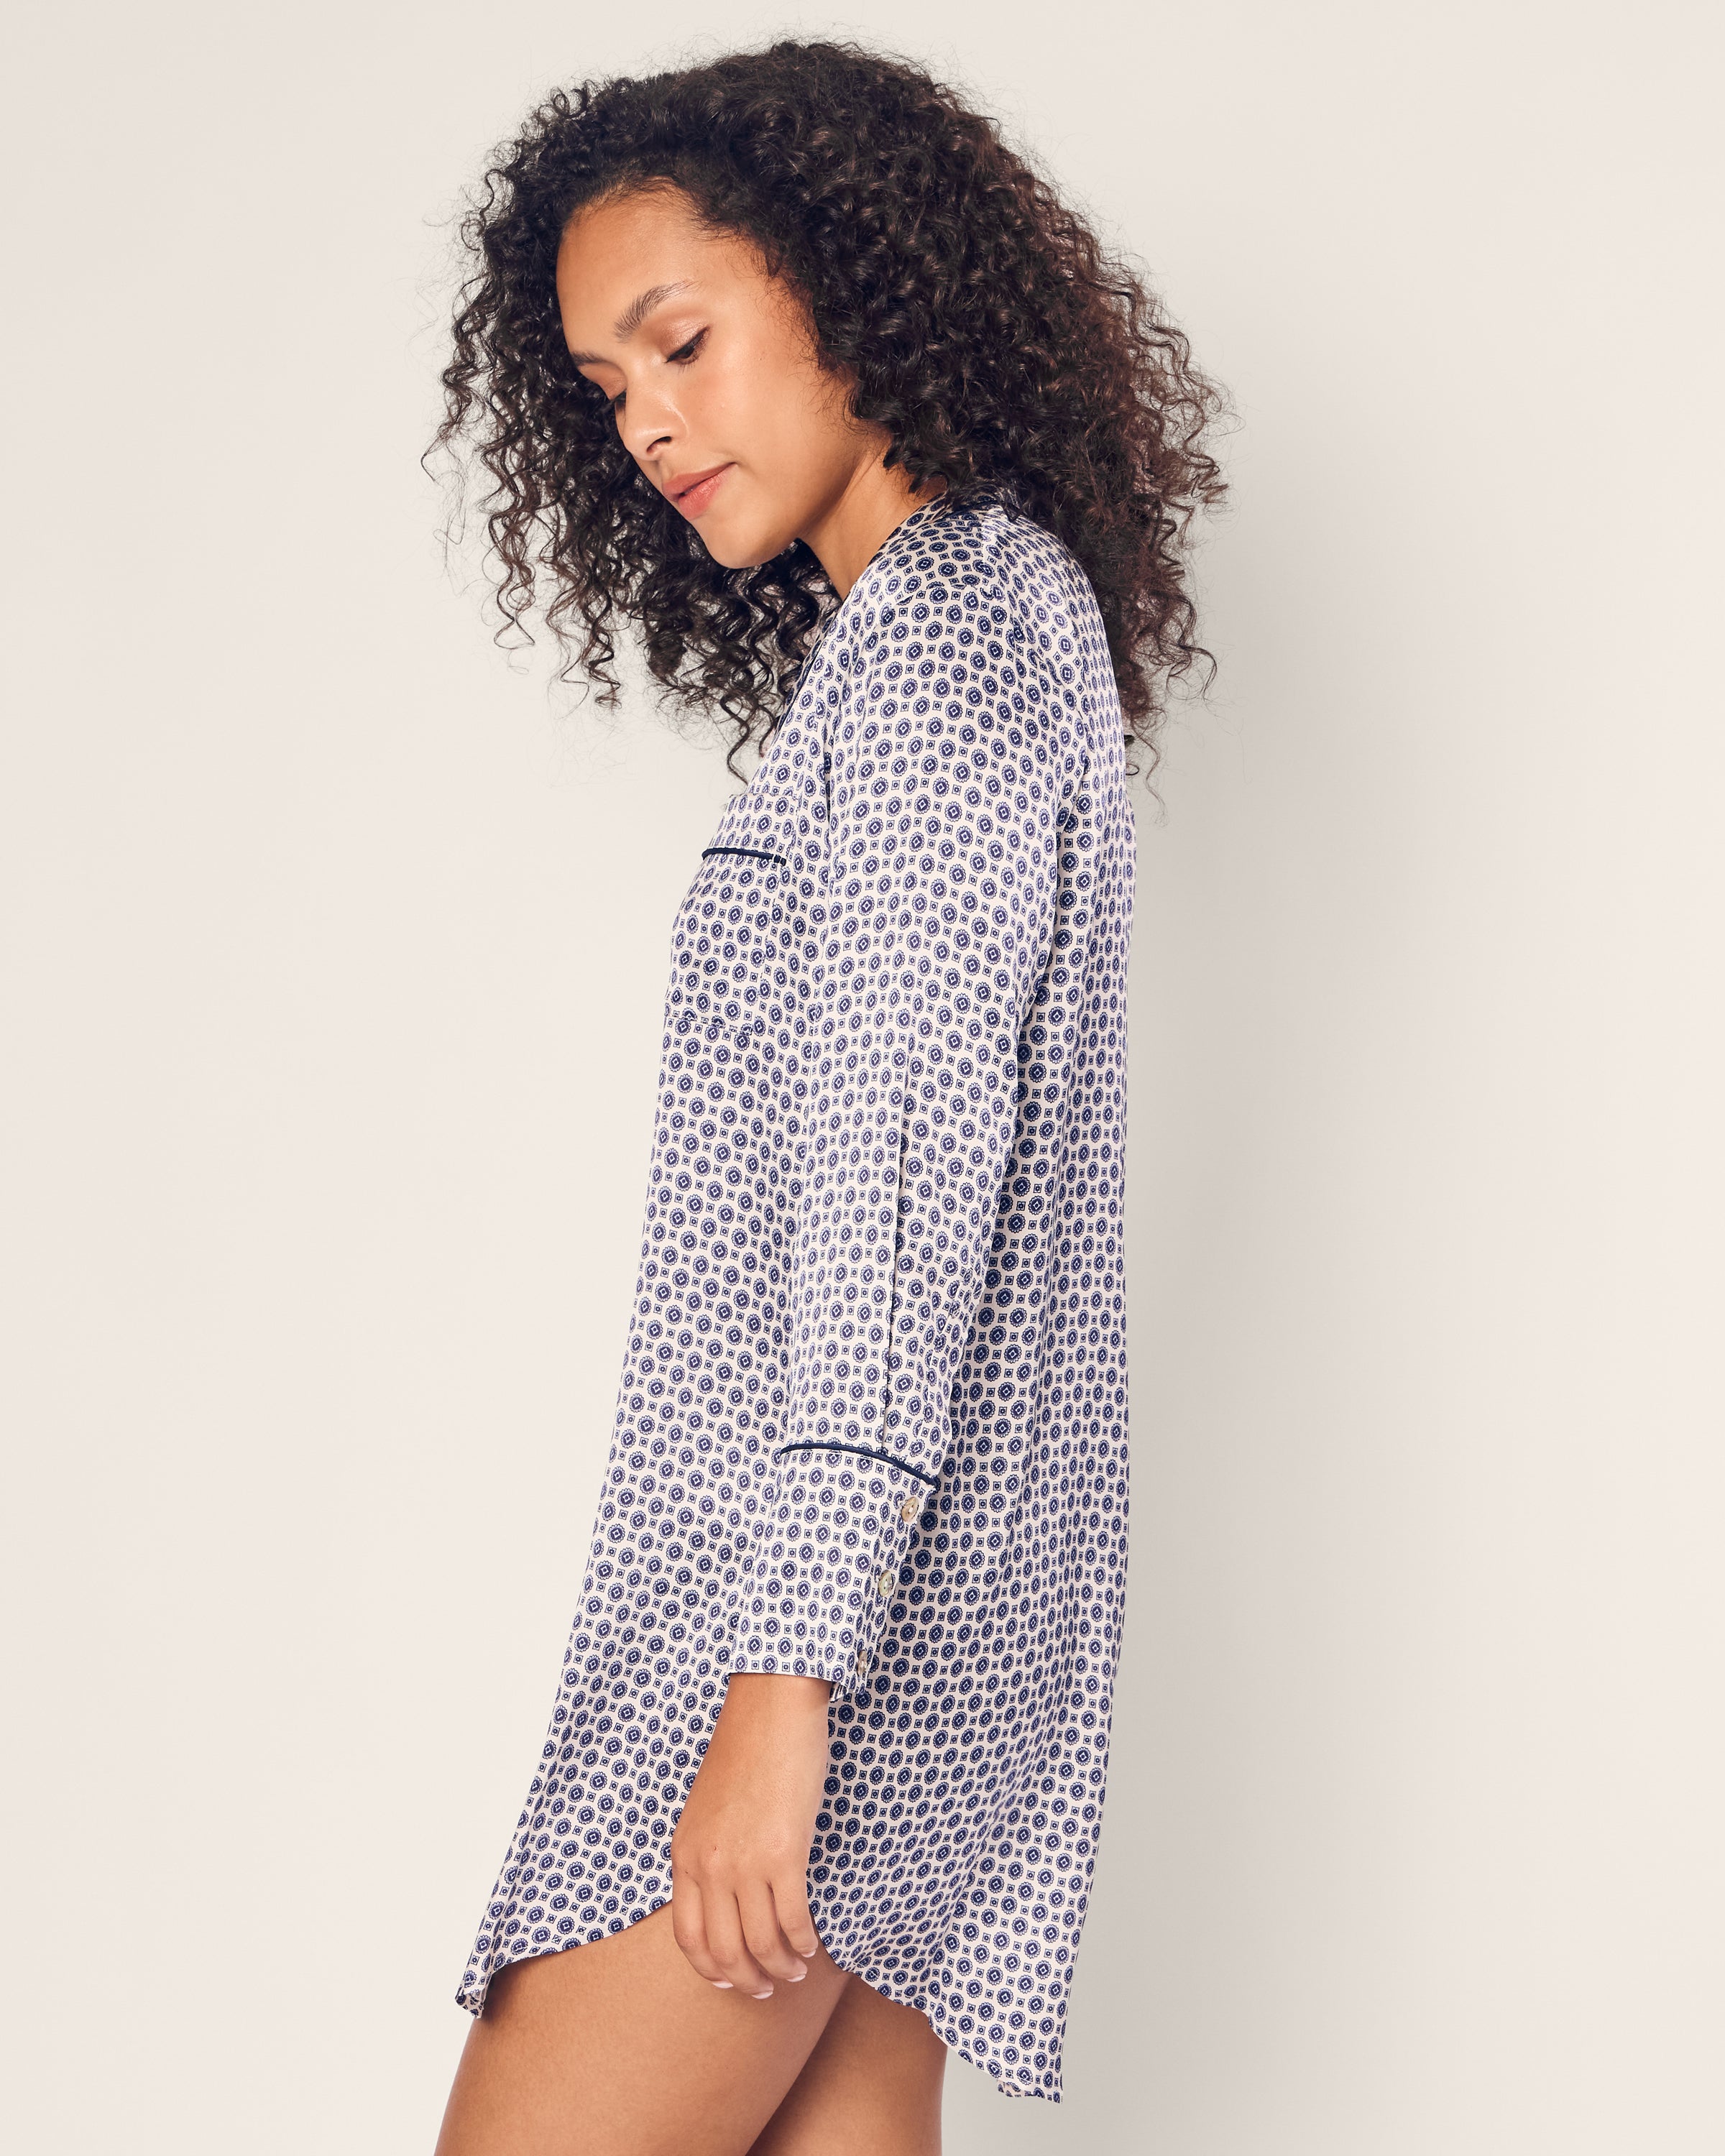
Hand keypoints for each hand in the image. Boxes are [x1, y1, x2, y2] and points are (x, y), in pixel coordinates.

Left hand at [669, 1672, 831, 1997]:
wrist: (771, 1707)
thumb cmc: (746, 1749)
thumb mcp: (707, 1808)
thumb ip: (709, 1851)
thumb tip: (727, 1896)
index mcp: (684, 1854)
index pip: (687, 1937)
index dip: (710, 1970)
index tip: (729, 1982)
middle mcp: (708, 1866)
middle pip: (724, 1952)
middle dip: (747, 1981)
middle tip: (766, 1989)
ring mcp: (745, 1863)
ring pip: (760, 1944)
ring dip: (780, 1967)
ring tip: (794, 1970)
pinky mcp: (784, 1854)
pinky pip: (792, 1920)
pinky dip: (803, 1943)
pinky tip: (812, 1945)